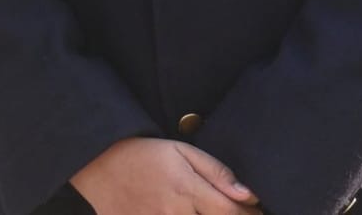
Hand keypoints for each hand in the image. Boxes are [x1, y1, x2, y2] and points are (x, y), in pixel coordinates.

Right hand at [70, 137, 260, 213]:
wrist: (101, 165)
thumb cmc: (148, 155)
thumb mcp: (185, 153)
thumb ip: (217, 174)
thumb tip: (248, 194)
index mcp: (187, 191)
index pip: (229, 212)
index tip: (261, 212)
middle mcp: (173, 214)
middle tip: (246, 214)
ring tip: (216, 211)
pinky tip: (191, 214)